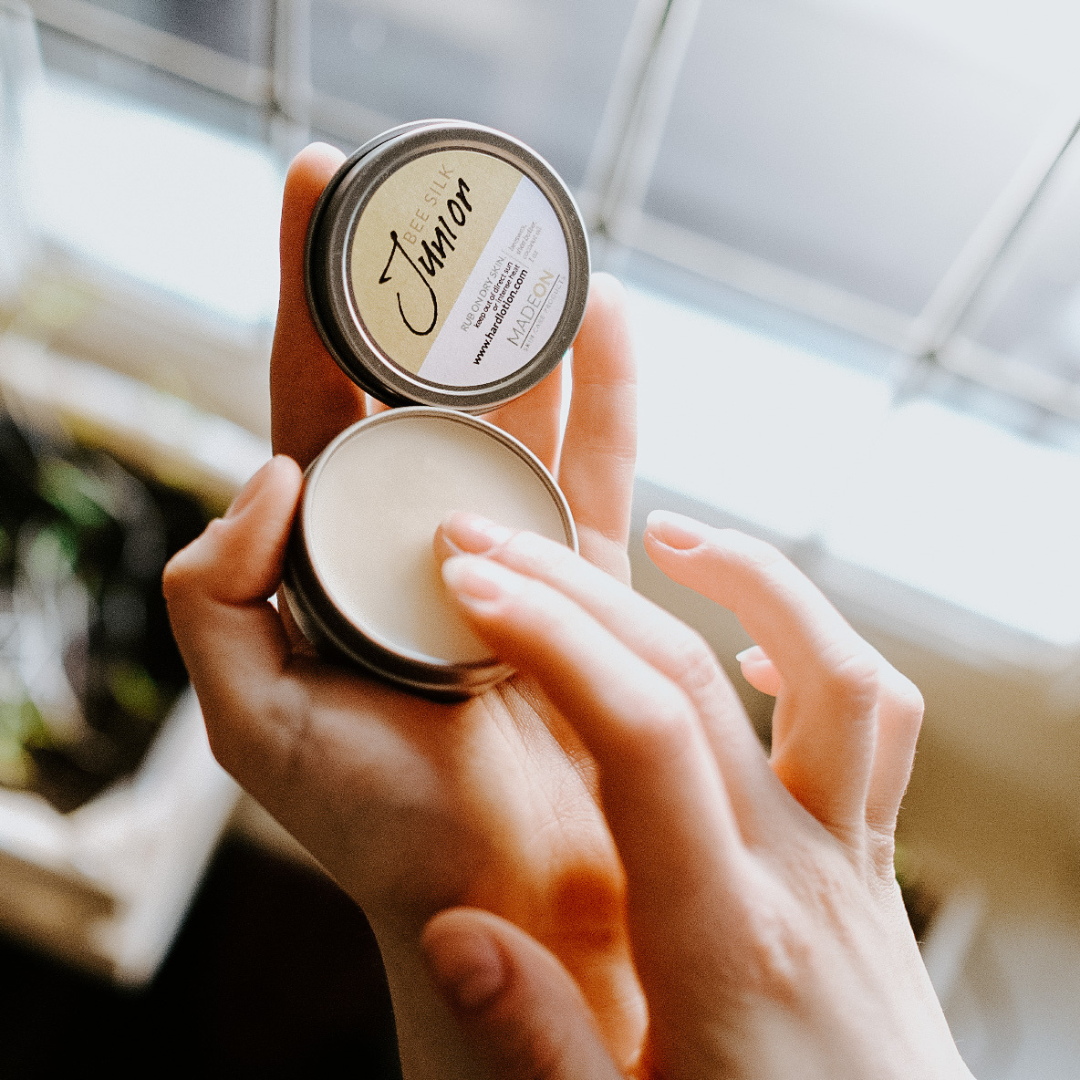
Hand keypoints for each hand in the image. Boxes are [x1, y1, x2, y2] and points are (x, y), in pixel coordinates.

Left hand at [164, 144, 642, 1079]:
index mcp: (328, 555)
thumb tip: (271, 472)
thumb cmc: (375, 826)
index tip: (311, 188)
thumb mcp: (249, 718)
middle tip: (425, 184)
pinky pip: (599, 471)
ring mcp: (504, 546)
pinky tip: (613, 319)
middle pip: (416, 379)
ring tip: (523, 235)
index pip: (309, 396)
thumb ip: (218, 597)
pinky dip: (610, 396)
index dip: (305, 292)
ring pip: (512, 411)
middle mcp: (416, 533)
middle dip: (414, 278)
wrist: (498, 897)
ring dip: (516, 320)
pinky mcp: (583, 578)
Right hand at [417, 513, 973, 1079]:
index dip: (553, 637)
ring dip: (753, 578)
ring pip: (834, 670)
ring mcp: (850, 858)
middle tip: (491, 537)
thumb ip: (539, 1045)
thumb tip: (454, 934)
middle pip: (698, 675)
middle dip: (583, 587)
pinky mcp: (870, 861)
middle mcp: (801, 873)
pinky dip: (814, 652)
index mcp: (725, 941)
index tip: (470, 580)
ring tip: (666, 531)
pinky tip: (745, 655)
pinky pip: (876, 724)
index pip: (642, 734)